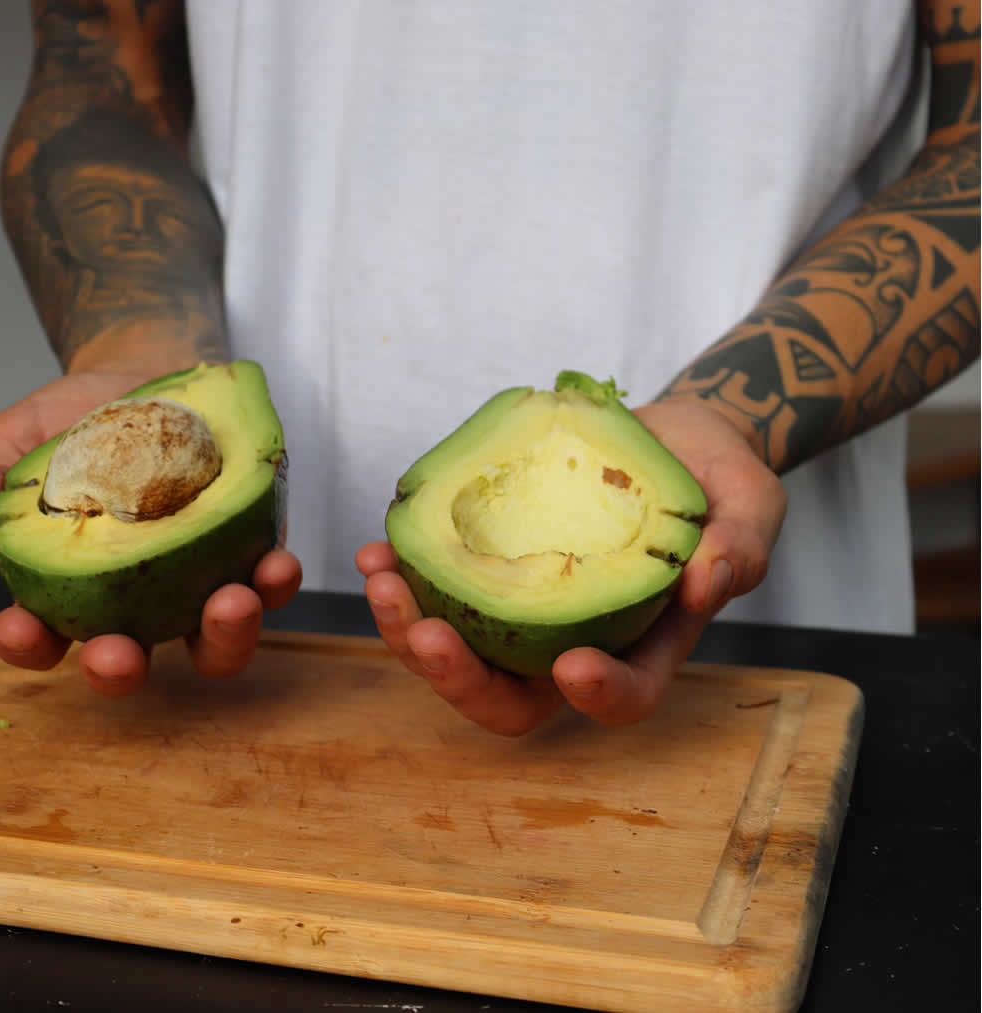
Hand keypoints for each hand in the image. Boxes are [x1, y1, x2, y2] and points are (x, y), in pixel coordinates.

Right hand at [0, 372, 301, 695]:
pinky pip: (267, 581)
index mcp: (74, 587)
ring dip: (224, 635)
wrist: (146, 376)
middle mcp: (139, 598)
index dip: (30, 645)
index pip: (44, 636)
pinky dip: (275, 580)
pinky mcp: (248, 549)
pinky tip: (275, 565)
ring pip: (213, 636)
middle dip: (124, 668)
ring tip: (228, 605)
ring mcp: (197, 579)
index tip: (19, 628)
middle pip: (133, 657)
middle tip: (118, 655)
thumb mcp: (22, 439)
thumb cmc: (78, 418)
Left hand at [357, 396, 785, 734]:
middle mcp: (578, 637)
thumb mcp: (751, 505)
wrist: (672, 436)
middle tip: (425, 633)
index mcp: (645, 642)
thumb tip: (705, 582)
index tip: (570, 665)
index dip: (598, 695)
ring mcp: (531, 606)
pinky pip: (444, 588)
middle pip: (514, 697)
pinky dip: (408, 575)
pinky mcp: (498, 565)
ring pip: (463, 650)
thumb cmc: (718, 479)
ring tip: (382, 578)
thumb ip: (739, 547)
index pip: (625, 694)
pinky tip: (382, 545)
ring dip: (411, 629)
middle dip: (460, 680)